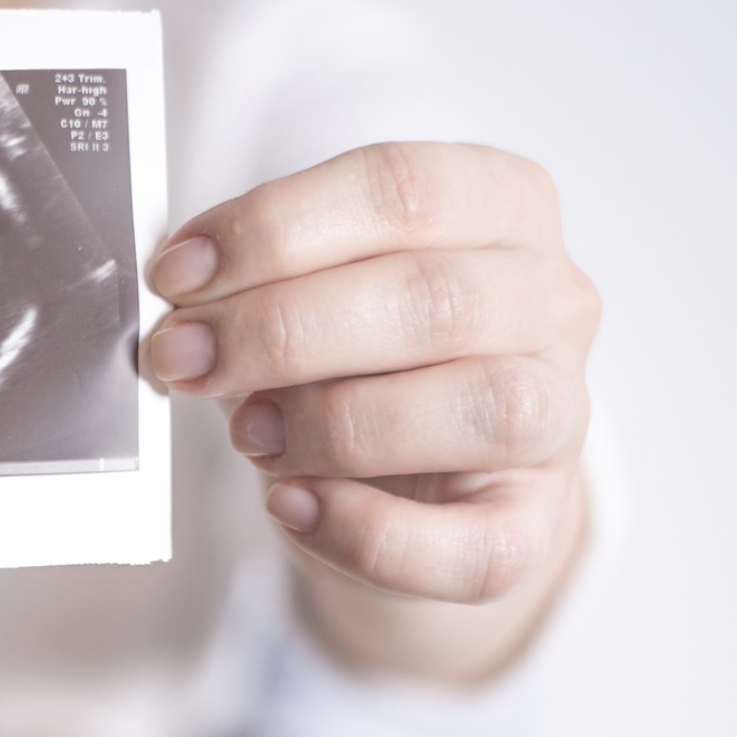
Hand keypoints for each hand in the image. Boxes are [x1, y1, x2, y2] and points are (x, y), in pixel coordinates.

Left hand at [148, 143, 594, 604]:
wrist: (408, 484)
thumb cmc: (353, 363)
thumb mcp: (310, 293)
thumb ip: (255, 284)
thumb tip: (176, 302)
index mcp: (501, 206)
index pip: (402, 188)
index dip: (275, 229)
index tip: (178, 274)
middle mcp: (551, 301)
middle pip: (434, 297)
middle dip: (280, 330)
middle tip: (183, 358)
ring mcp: (560, 415)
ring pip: (481, 407)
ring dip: (333, 425)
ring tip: (248, 433)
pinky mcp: (535, 526)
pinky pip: (473, 548)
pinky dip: (367, 534)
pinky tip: (293, 508)